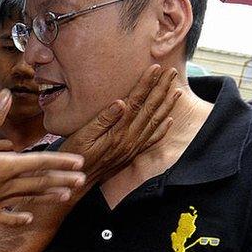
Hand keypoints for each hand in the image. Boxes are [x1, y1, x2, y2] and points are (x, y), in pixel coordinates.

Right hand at [0, 89, 85, 226]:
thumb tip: (6, 96)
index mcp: (4, 167)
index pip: (40, 162)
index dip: (61, 161)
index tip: (80, 162)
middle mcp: (5, 186)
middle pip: (39, 182)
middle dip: (62, 179)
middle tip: (83, 179)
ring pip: (28, 198)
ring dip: (47, 196)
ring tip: (65, 196)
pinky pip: (6, 217)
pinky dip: (18, 218)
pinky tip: (28, 218)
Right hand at [61, 65, 180, 183]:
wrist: (79, 182)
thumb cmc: (75, 156)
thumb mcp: (82, 136)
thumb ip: (102, 120)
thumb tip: (120, 102)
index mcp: (117, 131)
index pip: (135, 102)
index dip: (146, 84)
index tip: (155, 69)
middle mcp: (129, 138)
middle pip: (149, 109)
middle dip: (161, 89)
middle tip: (171, 72)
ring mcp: (132, 147)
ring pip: (154, 122)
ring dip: (166, 105)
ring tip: (176, 90)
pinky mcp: (131, 153)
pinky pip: (151, 140)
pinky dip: (162, 129)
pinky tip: (169, 120)